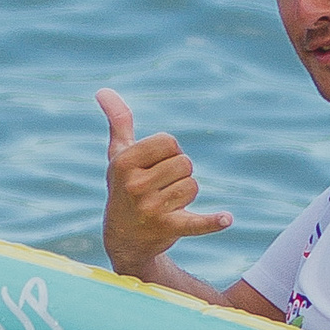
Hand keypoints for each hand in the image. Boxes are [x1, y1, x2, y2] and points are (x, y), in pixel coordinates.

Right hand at [96, 88, 233, 280]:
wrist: (123, 239)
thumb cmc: (123, 188)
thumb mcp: (118, 156)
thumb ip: (118, 122)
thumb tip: (103, 90)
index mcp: (124, 162)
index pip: (169, 142)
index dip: (169, 152)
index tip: (154, 167)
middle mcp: (135, 185)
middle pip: (184, 163)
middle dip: (178, 174)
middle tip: (159, 189)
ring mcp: (151, 209)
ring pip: (193, 186)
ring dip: (186, 195)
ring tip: (165, 205)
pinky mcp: (168, 229)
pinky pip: (196, 222)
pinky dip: (212, 222)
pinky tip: (226, 219)